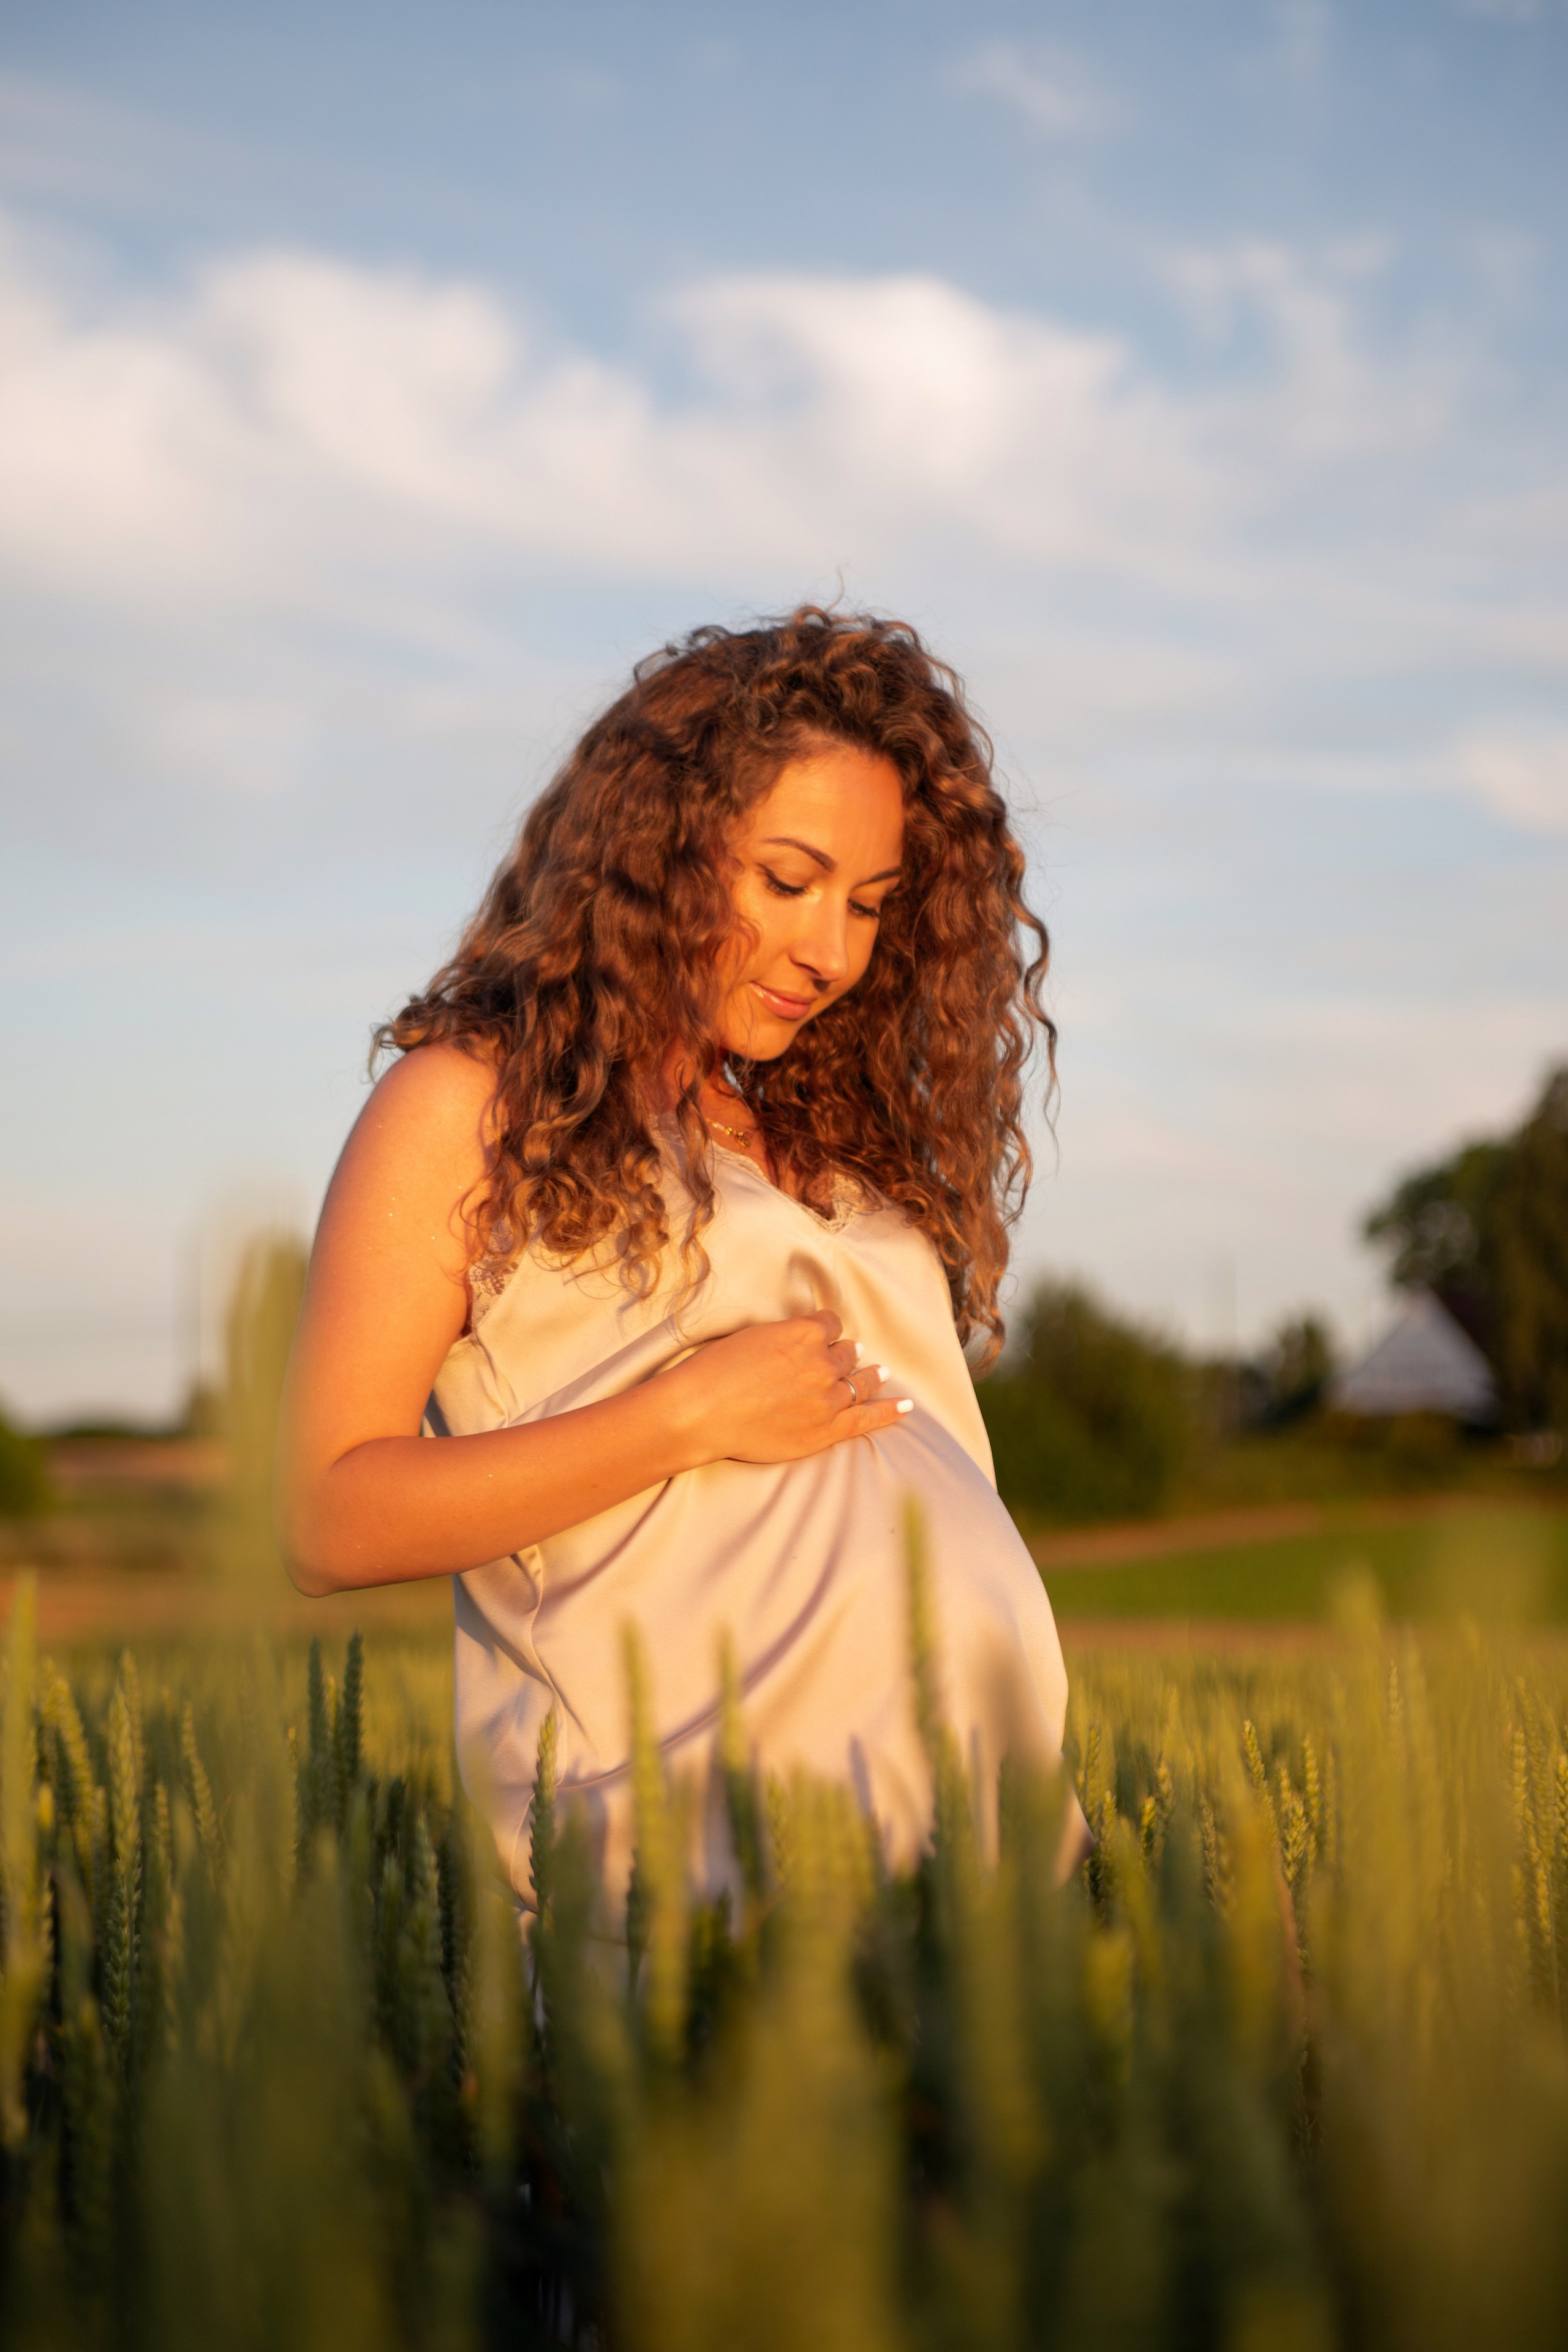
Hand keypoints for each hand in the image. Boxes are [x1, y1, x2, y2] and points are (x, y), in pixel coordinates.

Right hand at [660, 1309, 910, 1466]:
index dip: (826, 1331)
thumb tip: (798, 1342)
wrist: (703, 1412)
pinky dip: (889, 1411)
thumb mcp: (753, 1336)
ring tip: (881, 1374)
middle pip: (847, 1354)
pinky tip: (905, 1406)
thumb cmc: (716, 1371)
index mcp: (805, 1333)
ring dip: (871, 1376)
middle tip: (852, 1356)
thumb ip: (784, 1337)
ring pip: (860, 1382)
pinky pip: (868, 1418)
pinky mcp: (827, 1429)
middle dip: (847, 1354)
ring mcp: (828, 1398)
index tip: (823, 1337)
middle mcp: (823, 1362)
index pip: (830, 1324)